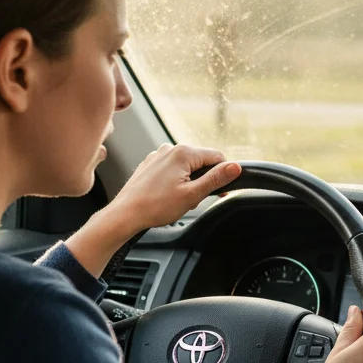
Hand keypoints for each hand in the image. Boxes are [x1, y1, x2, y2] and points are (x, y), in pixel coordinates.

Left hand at [65, 144, 240, 277]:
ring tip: (177, 199)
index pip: (217, 157)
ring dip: (189, 181)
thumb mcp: (193, 194)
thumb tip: (236, 167)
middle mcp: (170, 148)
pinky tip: (167, 195)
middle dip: (203, 180)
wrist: (126, 214)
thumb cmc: (156, 206)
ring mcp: (158, 155)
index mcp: (183, 152)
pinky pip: (172, 169)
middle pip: (201, 161)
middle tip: (193, 199)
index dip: (222, 175)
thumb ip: (216, 179)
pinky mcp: (150, 164)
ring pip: (186, 166)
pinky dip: (175, 181)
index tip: (220, 192)